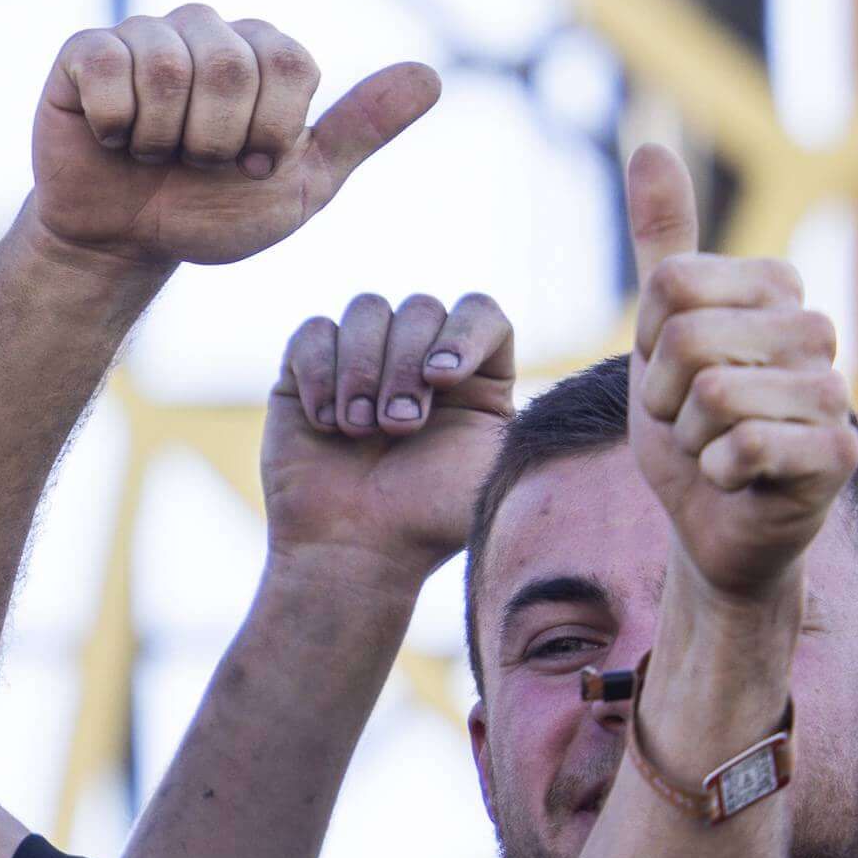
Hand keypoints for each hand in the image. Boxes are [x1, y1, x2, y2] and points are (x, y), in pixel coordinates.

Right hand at [23, 5, 439, 271]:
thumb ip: (360, 129)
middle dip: (216, 139)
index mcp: (264, 52)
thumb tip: (432, 75)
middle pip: (231, 63)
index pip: (290, 63)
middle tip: (197, 164)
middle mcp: (206, 31)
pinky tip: (114, 139)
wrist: (126, 241)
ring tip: (152, 154)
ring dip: (162, 136)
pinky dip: (116, 121)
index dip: (271, 129)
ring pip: (167, 65)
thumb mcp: (301, 184)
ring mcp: (142, 36)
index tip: (254, 164)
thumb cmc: (215, 211)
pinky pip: (106, 65)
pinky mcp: (83, 52)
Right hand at [264, 293, 515, 576]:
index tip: (442, 379)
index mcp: (475, 378)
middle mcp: (420, 358)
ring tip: (359, 431)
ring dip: (362, 371)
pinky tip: (327, 424)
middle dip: (403, 366)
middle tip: (399, 428)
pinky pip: (314, 333)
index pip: (480, 312)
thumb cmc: (430, 519)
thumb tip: (549, 391)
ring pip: (367, 311)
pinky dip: (319, 375)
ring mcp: (363, 359)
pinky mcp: (308, 369)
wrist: (354, 549)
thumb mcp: (496, 469)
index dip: (462, 333)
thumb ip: (519, 419)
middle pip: (420, 307)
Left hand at [621, 140, 857, 606]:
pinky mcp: (839, 456)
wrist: (710, 517)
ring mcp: (835, 393)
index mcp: (775, 291)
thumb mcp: (659, 325)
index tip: (667, 366)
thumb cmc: (686, 417)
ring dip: (688, 434)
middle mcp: (816, 332)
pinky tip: (734, 477)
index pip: (673, 281)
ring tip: (712, 444)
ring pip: (716, 393)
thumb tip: (651, 147)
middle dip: (663, 390)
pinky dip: (715, 469)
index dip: (647, 335)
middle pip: (689, 336)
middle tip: (688, 415)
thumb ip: (662, 242)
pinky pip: (747, 445)